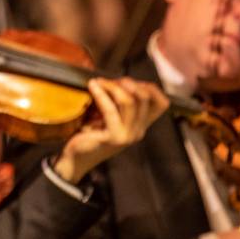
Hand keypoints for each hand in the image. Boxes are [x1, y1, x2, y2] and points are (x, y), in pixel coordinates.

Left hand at [52, 77, 169, 183]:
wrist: (78, 158)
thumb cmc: (91, 133)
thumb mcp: (110, 116)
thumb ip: (118, 103)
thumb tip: (120, 80)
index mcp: (141, 125)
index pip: (162, 103)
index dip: (148, 87)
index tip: (127, 81)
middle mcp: (139, 131)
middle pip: (144, 97)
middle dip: (126, 83)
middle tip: (108, 81)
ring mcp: (128, 135)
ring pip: (129, 101)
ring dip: (112, 86)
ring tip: (98, 82)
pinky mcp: (114, 137)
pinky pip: (110, 109)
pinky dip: (101, 93)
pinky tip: (92, 86)